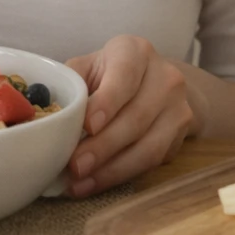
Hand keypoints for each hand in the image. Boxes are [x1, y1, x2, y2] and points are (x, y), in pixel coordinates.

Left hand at [64, 35, 194, 197]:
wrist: (157, 83)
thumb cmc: (110, 74)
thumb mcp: (90, 67)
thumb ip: (73, 83)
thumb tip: (53, 115)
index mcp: (136, 52)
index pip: (124, 76)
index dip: (107, 103)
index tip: (88, 127)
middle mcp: (165, 77)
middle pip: (136, 117)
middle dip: (103, 147)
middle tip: (75, 166)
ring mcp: (178, 108)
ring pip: (148, 146)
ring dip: (112, 169)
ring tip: (81, 183)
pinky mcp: (180, 136)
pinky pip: (153, 161)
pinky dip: (122, 176)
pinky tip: (96, 183)